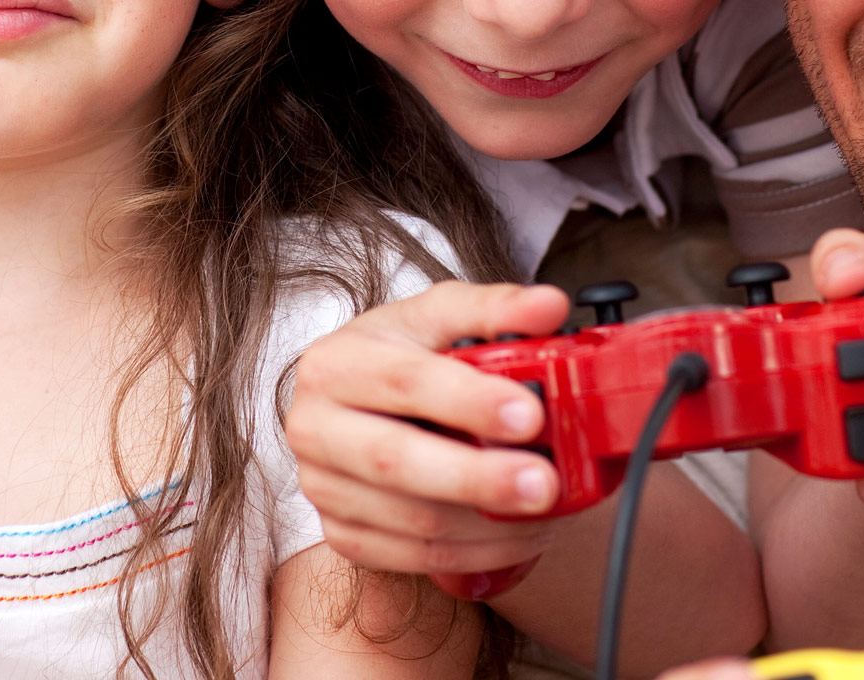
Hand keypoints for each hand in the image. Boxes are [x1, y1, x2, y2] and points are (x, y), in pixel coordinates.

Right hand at [286, 281, 570, 573]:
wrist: (355, 404)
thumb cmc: (399, 356)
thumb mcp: (437, 315)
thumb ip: (494, 308)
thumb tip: (549, 305)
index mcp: (333, 364)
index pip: (402, 383)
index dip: (467, 401)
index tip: (529, 413)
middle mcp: (314, 428)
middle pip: (395, 461)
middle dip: (478, 477)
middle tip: (544, 483)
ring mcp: (322, 487)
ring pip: (411, 519)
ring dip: (490, 524)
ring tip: (548, 509)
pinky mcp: (342, 534)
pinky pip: (414, 559)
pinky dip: (477, 553)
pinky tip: (518, 535)